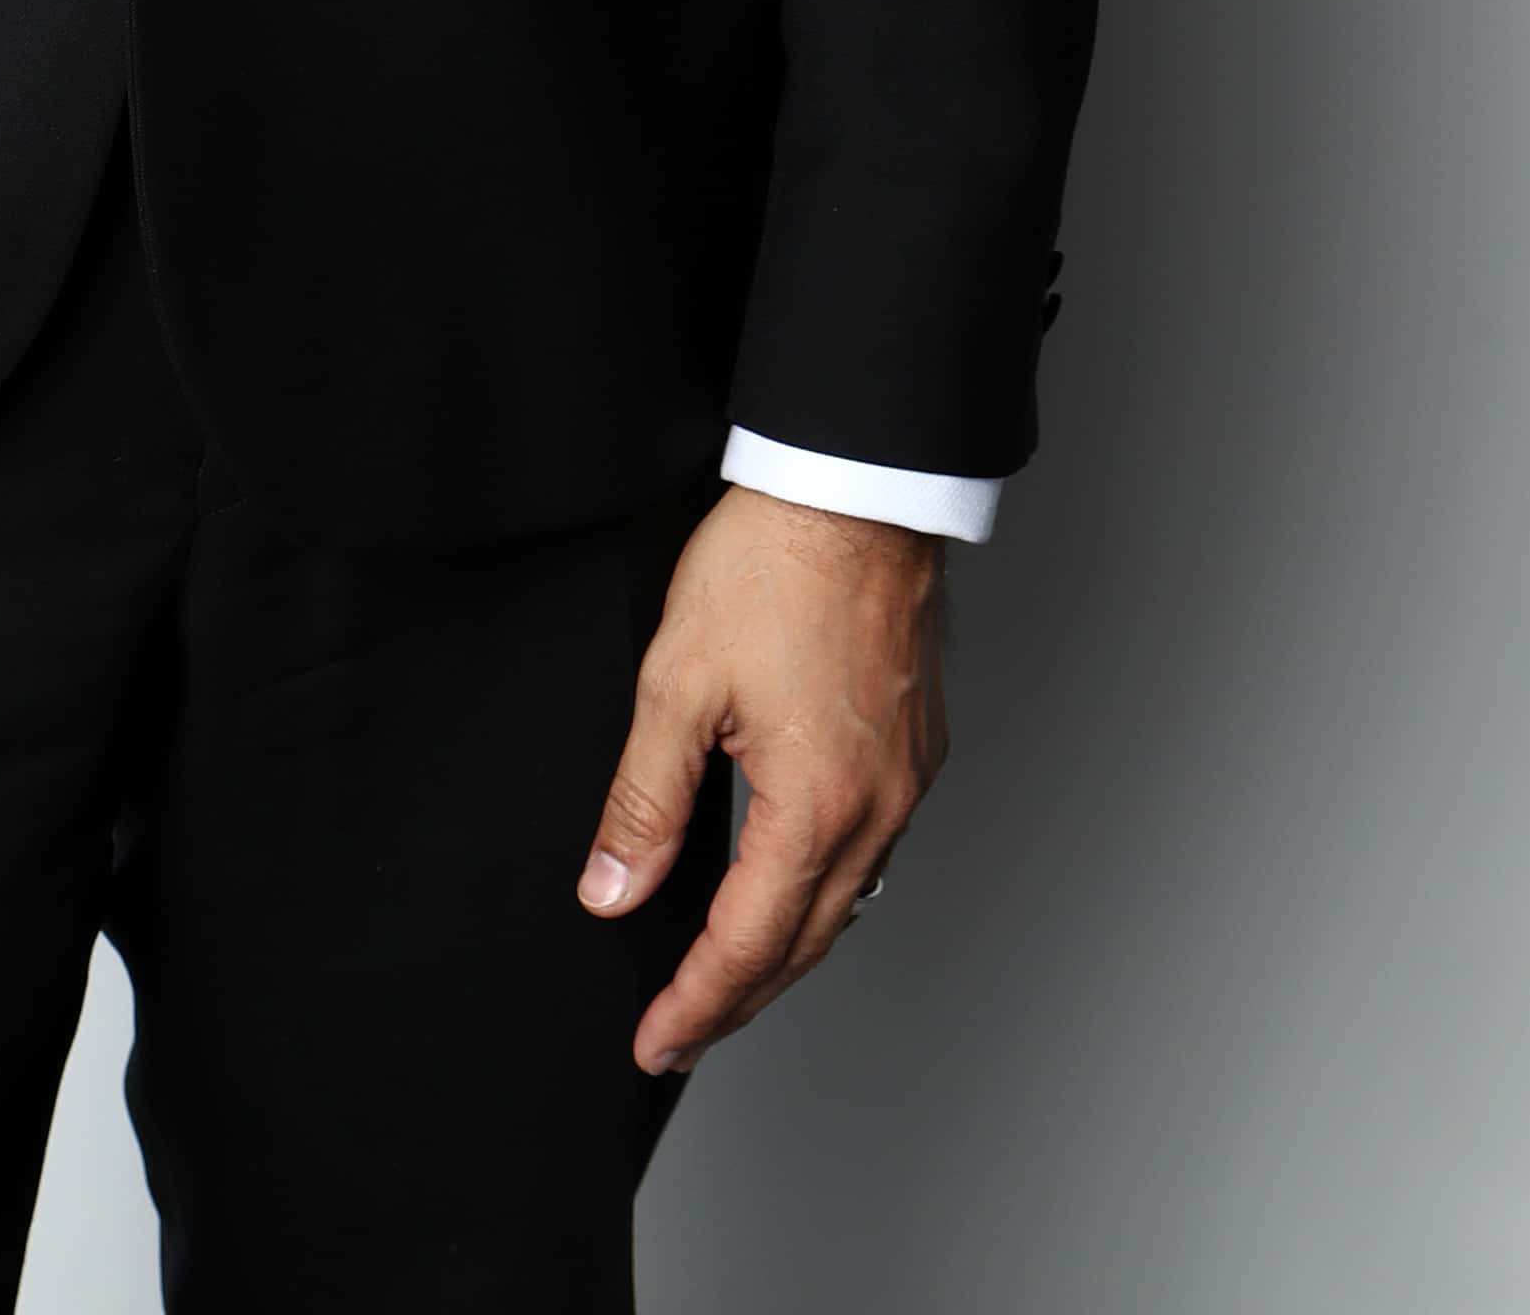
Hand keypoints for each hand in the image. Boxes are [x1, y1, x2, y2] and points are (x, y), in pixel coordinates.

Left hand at [578, 486, 945, 1074]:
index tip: (655, 1040)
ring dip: (784, 951)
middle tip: (681, 1034)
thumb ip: (646, 800)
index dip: (695, 1002)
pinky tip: (790, 888)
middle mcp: (877, 808)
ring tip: (726, 980)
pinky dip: (823, 892)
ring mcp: (907, 781)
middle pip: (804, 942)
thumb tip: (613, 892)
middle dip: (738, 999)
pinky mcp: (917, 748)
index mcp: (816, 804)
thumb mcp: (676, 682)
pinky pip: (872, 853)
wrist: (854, 489)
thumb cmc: (771, 566)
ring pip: (845, 904)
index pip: (747, 943)